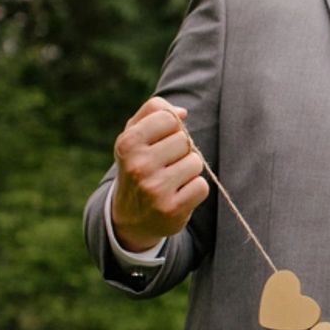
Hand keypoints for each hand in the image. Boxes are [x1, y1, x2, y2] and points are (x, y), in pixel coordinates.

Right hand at [110, 97, 208, 251]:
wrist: (130, 218)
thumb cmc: (138, 166)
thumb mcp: (135, 137)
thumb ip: (153, 113)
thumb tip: (182, 112)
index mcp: (127, 143)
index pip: (168, 118)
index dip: (171, 129)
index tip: (159, 143)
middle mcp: (138, 165)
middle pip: (184, 140)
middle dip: (180, 151)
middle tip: (164, 166)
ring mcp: (154, 189)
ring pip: (196, 162)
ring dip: (189, 170)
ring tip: (171, 180)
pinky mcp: (171, 209)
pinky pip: (201, 186)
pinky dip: (194, 190)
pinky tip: (177, 195)